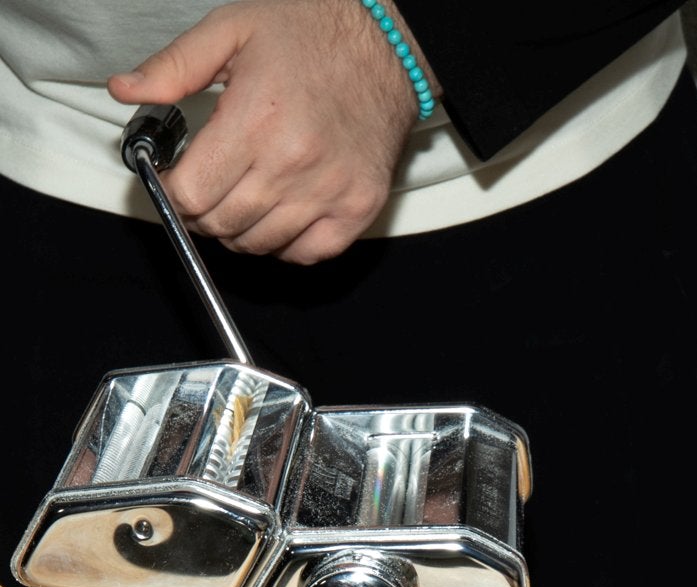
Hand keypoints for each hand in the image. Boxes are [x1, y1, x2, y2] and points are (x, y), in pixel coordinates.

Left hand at [108, 1, 431, 264]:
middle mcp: (294, 163)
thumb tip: (124, 91)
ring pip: (259, 244)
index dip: (171, 193)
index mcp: (256, 119)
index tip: (172, 180)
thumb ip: (173, 67)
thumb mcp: (231, 30)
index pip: (193, 194)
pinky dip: (283, 244)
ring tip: (238, 197)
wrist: (381, 48)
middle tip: (203, 187)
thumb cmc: (307, 32)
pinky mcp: (358, 209)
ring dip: (238, 230)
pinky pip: (306, 254)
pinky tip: (277, 213)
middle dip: (200, 212)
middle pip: (222, 224)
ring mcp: (330, 192)